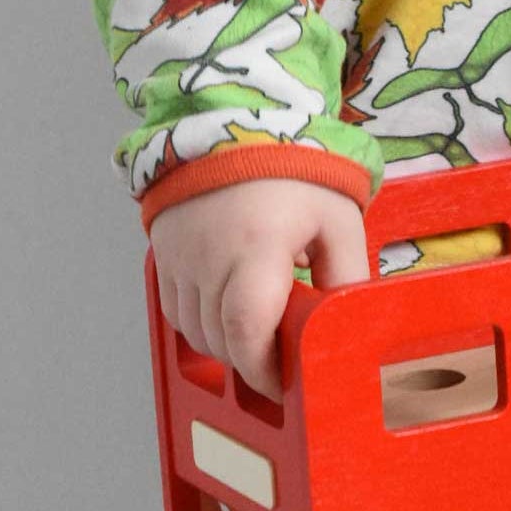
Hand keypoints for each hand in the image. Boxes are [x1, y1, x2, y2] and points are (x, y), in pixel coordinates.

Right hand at [149, 179, 370, 398]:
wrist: (231, 124)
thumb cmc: (292, 171)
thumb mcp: (338, 222)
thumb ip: (346, 278)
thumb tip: (348, 328)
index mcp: (256, 247)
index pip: (247, 330)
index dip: (262, 371)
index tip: (284, 386)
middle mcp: (208, 256)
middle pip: (221, 340)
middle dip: (251, 363)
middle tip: (280, 363)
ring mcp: (179, 256)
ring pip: (196, 333)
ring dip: (226, 347)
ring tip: (258, 336)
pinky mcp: (163, 254)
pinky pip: (177, 313)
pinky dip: (202, 326)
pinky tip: (229, 315)